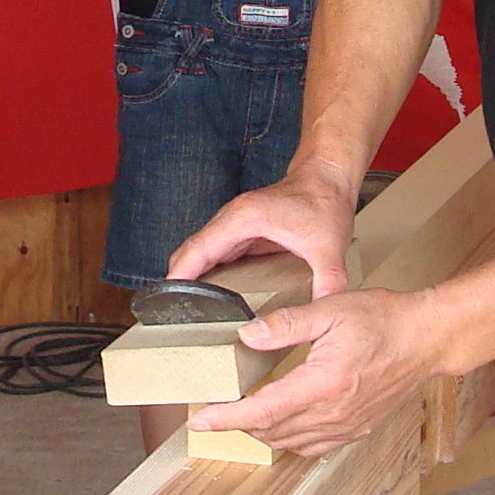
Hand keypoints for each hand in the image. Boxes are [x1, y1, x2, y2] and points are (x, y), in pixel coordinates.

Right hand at [167, 169, 357, 299]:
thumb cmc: (324, 202)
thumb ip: (329, 281)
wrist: (326, 178)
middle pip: (190, 252)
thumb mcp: (329, 246)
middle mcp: (232, 219)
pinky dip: (202, 272)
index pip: (199, 249)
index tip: (165, 300)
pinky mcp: (239, 232)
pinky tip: (206, 295)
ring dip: (187, 277)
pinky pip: (211, 254)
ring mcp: (233, 225)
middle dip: (177, 281)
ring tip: (182, 311)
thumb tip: (326, 311)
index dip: (180, 275)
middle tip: (171, 316)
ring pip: (198, 252)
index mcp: (244, 218)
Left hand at [189, 286, 445, 458]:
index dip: (226, 419)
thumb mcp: (329, 310)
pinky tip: (282, 424)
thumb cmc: (383, 319)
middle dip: (238, 425)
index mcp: (321, 385)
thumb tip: (246, 336)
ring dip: (262, 433)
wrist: (427, 339)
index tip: (200, 421)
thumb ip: (285, 325)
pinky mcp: (357, 429)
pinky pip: (313, 446)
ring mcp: (346, 426)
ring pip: (290, 443)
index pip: (261, 411)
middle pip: (271, 432)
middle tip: (216, 411)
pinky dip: (289, 439)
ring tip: (242, 416)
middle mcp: (332, 414)